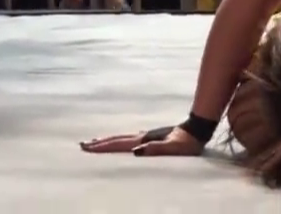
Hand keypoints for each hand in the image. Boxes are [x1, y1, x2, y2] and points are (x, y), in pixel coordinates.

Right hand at [79, 126, 203, 155]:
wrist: (198, 129)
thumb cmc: (187, 142)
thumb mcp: (174, 148)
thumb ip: (156, 149)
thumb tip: (135, 151)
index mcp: (145, 139)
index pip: (119, 145)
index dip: (102, 147)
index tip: (86, 148)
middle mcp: (143, 136)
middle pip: (117, 140)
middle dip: (99, 143)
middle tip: (82, 145)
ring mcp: (147, 135)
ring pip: (122, 138)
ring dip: (107, 141)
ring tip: (95, 142)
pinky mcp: (152, 137)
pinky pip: (130, 139)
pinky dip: (120, 141)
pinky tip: (122, 143)